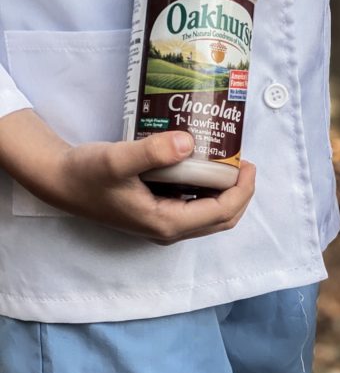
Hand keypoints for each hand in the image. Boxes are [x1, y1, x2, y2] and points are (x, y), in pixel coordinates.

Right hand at [0, 109, 254, 243]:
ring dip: (225, 191)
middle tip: (243, 160)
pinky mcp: (157, 214)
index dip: (242, 190)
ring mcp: (163, 224)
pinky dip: (207, 189)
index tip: (248, 162)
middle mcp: (169, 229)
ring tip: (228, 160)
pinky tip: (203, 164)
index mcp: (167, 223)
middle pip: (222, 218)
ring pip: (210, 214)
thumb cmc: (86, 173)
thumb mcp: (118, 159)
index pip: (222, 212)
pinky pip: (194, 206)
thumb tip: (189, 142)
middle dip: (239, 192)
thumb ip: (153, 152)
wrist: (58, 180)